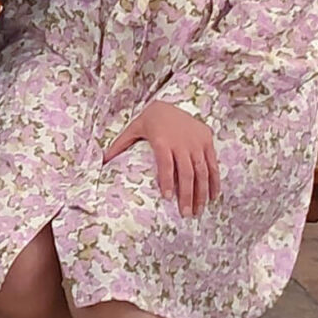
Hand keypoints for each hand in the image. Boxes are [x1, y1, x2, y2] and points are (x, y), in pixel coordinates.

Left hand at [106, 100, 220, 216]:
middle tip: (185, 214)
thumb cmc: (149, 120)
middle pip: (186, 173)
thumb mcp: (133, 128)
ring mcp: (197, 142)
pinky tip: (212, 197)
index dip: (166, 182)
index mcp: (162, 141)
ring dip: (202, 193)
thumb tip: (102, 161)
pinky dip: (214, 182)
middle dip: (187, 195)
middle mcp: (182, 142)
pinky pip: (213, 165)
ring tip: (198, 211)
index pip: (166, 165)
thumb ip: (119, 145)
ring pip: (202, 171)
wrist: (170, 103)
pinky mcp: (207, 141)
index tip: (166, 198)